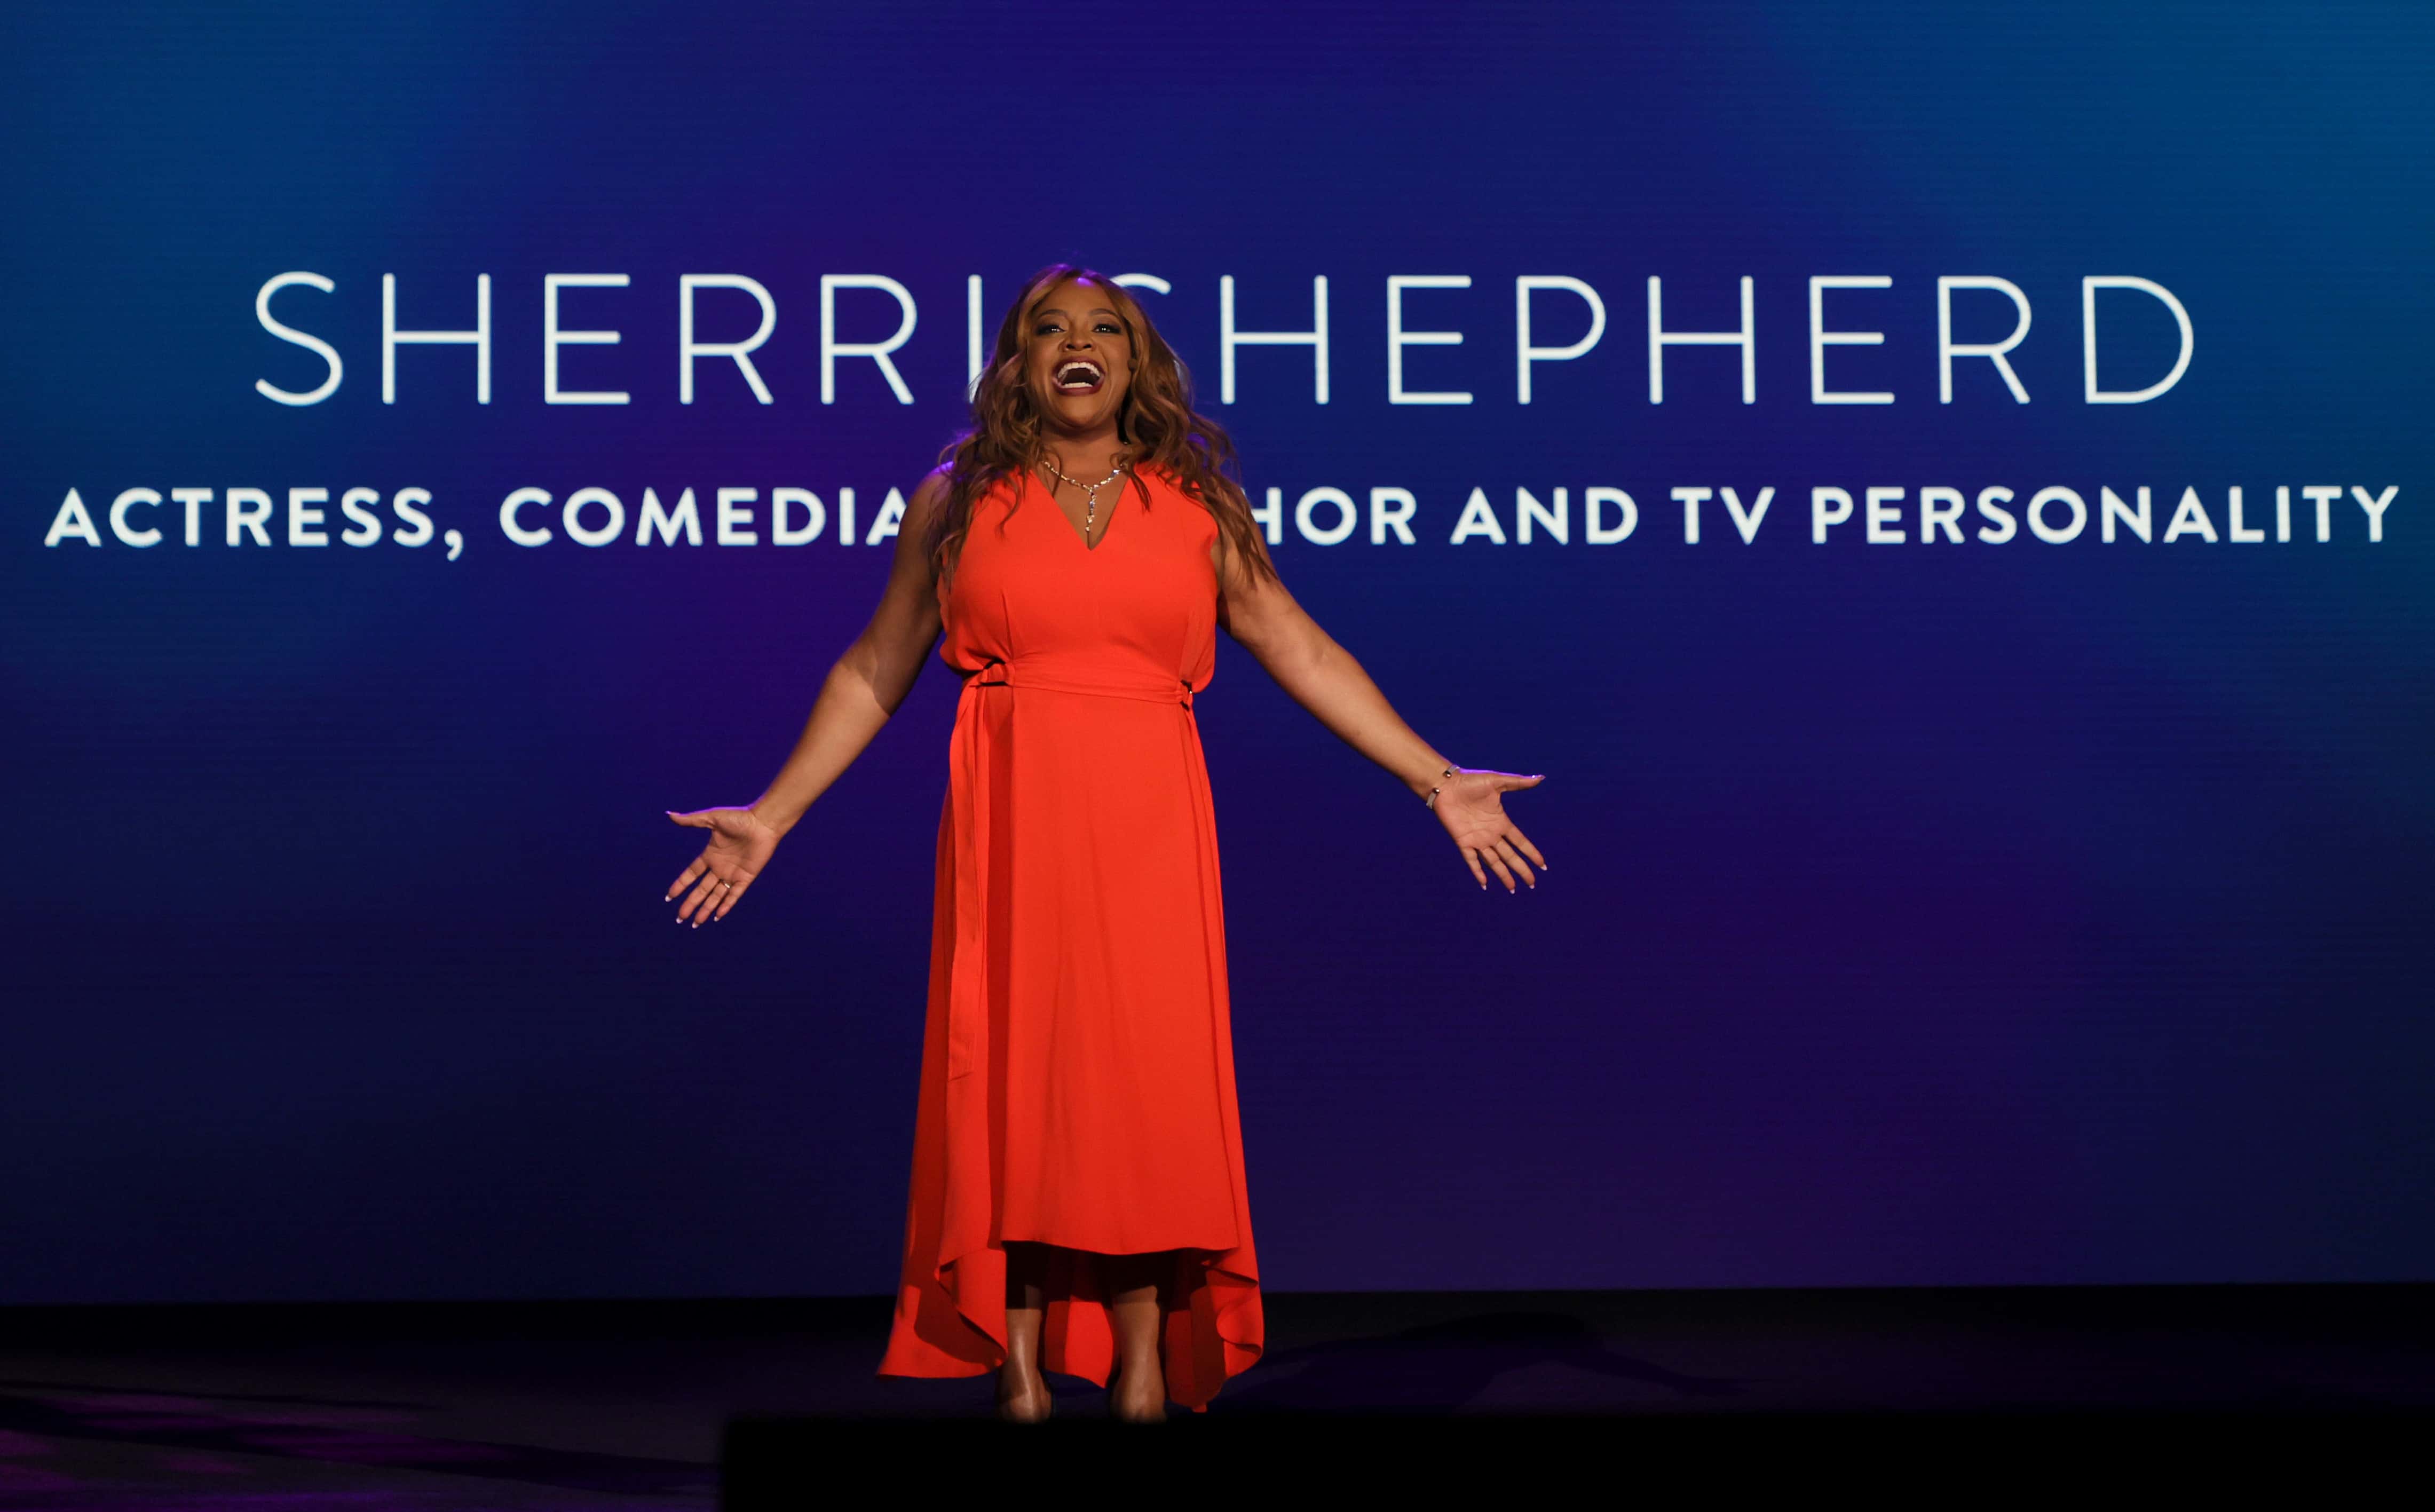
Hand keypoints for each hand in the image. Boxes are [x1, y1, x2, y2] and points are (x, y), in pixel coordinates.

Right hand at [664, 806, 781, 925]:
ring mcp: (732, 873)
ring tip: (695, 923)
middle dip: (690, 903)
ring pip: (716, 895)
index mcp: (710, 855)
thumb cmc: (739, 818)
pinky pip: (734, 894)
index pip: (691, 874)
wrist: (763, 822)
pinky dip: (726, 905)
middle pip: (701, 890)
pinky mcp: (746, 877)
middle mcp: (720, 867)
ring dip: (706, 909)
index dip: (681, 885)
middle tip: (680, 918)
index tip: (669, 897)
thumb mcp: (712, 818)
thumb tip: (669, 815)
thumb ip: (691, 820)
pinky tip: (716, 916)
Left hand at [1431, 768, 1546, 891]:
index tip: (1542, 866)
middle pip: (1510, 856)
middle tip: (1532, 884)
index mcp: (1501, 822)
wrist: (1446, 785)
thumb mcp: (1497, 781)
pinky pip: (1471, 860)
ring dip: (1503, 875)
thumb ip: (1518, 783)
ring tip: (1513, 889)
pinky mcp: (1462, 841)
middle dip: (1521, 870)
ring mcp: (1477, 839)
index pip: (1520, 842)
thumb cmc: (1470, 781)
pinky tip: (1485, 884)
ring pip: (1494, 862)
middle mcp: (1491, 834)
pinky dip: (1478, 872)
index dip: (1531, 853)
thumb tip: (1540, 778)